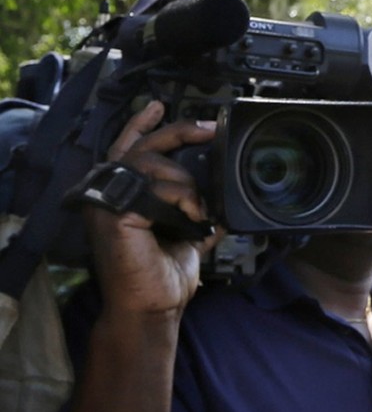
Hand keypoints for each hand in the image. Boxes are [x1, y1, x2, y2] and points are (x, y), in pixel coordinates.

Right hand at [85, 100, 222, 318]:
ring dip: (185, 180)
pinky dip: (183, 198)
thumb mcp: (188, 234)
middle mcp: (112, 193)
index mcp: (126, 194)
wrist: (154, 305)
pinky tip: (192, 217)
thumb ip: (198, 212)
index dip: (142, 124)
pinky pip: (156, 188)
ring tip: (198, 207)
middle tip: (208, 129)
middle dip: (178, 131)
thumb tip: (223, 199)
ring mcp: (110, 202)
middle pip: (143, 145)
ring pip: (152, 162)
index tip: (159, 105)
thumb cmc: (163, 275)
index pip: (129, 148)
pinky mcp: (116, 213)